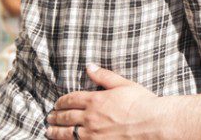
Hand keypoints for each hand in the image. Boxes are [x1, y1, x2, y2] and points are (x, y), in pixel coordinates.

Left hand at [46, 64, 166, 139]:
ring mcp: (91, 134)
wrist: (152, 123)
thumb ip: (104, 76)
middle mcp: (89, 117)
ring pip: (66, 133)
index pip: (71, 100)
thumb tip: (90, 66)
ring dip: (55, 132)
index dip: (61, 102)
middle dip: (55, 116)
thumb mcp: (123, 84)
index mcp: (95, 100)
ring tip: (49, 131)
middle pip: (65, 117)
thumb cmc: (141, 103)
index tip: (57, 103)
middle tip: (50, 117)